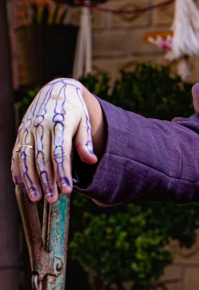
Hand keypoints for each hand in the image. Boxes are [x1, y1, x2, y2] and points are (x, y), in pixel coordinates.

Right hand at [11, 78, 97, 202]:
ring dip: (30, 179)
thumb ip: (85, 141)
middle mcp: (41, 126)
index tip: (67, 190)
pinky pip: (16, 152)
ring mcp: (28, 129)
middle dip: (46, 180)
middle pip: (42, 158)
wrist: (56, 90)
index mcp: (60, 123)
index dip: (62, 172)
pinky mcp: (21, 131)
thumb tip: (91, 161)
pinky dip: (17, 168)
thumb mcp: (84, 121)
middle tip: (52, 200)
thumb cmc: (74, 110)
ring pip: (26, 157)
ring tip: (36, 197)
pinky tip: (19, 183)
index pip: (60, 152)